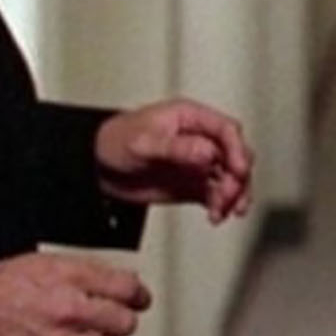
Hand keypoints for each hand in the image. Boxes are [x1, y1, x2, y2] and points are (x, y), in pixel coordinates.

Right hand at [0, 252, 151, 335]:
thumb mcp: (42, 262)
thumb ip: (82, 271)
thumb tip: (116, 280)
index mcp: (68, 278)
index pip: (126, 287)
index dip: (138, 294)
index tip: (139, 299)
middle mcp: (67, 310)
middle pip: (124, 322)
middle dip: (123, 321)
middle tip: (117, 321)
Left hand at [94, 98, 253, 222]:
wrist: (96, 168)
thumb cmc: (115, 142)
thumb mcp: (145, 142)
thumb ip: (177, 148)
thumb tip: (207, 152)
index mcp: (189, 119)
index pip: (226, 130)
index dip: (237, 150)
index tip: (239, 170)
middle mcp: (199, 139)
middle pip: (234, 155)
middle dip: (238, 177)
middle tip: (229, 195)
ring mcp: (197, 163)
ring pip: (230, 177)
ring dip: (233, 195)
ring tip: (224, 210)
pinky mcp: (192, 184)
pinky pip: (217, 195)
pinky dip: (221, 206)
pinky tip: (215, 216)